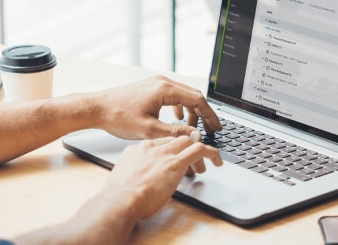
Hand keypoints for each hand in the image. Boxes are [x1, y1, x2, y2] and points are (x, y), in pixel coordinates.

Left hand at [93, 76, 221, 139]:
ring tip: (194, 128)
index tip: (217, 128)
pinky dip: (180, 107)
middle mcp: (162, 82)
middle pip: (193, 95)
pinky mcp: (150, 88)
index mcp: (164, 89)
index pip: (197, 99)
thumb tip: (195, 136)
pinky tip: (177, 119)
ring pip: (183, 95)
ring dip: (191, 111)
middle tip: (210, 130)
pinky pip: (173, 96)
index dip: (210, 115)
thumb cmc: (118, 117)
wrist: (97, 108)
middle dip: (203, 114)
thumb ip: (175, 132)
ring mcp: (156, 83)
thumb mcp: (149, 130)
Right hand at [103, 135, 223, 219]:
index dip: (170, 150)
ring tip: (206, 161)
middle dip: (184, 146)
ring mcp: (164, 153)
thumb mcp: (124, 176)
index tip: (173, 158)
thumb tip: (142, 178)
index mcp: (137, 149)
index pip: (159, 143)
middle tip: (191, 158)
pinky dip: (210, 152)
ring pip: (187, 140)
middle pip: (174, 139)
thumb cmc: (120, 195)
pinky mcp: (176, 163)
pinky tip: (216, 160)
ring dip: (197, 149)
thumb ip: (135, 172)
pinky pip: (198, 150)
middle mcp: (151, 147)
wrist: (121, 199)